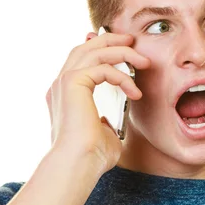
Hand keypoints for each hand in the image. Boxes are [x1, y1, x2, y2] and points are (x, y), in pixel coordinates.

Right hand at [45, 32, 149, 171]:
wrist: (77, 165)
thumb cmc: (90, 158)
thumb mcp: (102, 135)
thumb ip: (104, 123)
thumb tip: (107, 121)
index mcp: (65, 95)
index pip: (80, 60)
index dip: (100, 48)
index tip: (123, 48)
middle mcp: (60, 84)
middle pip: (85, 47)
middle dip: (110, 39)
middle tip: (132, 40)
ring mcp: (64, 82)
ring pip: (94, 51)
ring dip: (122, 52)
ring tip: (144, 61)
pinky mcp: (72, 83)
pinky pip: (103, 68)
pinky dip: (122, 77)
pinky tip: (135, 93)